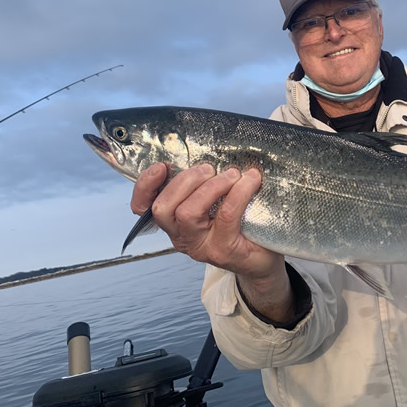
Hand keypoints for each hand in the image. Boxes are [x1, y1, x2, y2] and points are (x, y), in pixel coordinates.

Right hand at [130, 163, 281, 280]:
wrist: (262, 258)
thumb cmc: (239, 223)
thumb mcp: (215, 201)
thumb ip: (204, 183)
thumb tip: (209, 149)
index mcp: (173, 221)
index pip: (144, 207)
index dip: (145, 186)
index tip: (161, 166)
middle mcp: (180, 236)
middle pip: (163, 208)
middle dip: (185, 180)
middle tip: (209, 168)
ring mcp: (200, 246)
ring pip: (188, 213)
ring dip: (211, 186)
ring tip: (232, 174)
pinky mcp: (223, 250)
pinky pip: (225, 215)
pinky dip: (238, 192)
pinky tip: (250, 181)